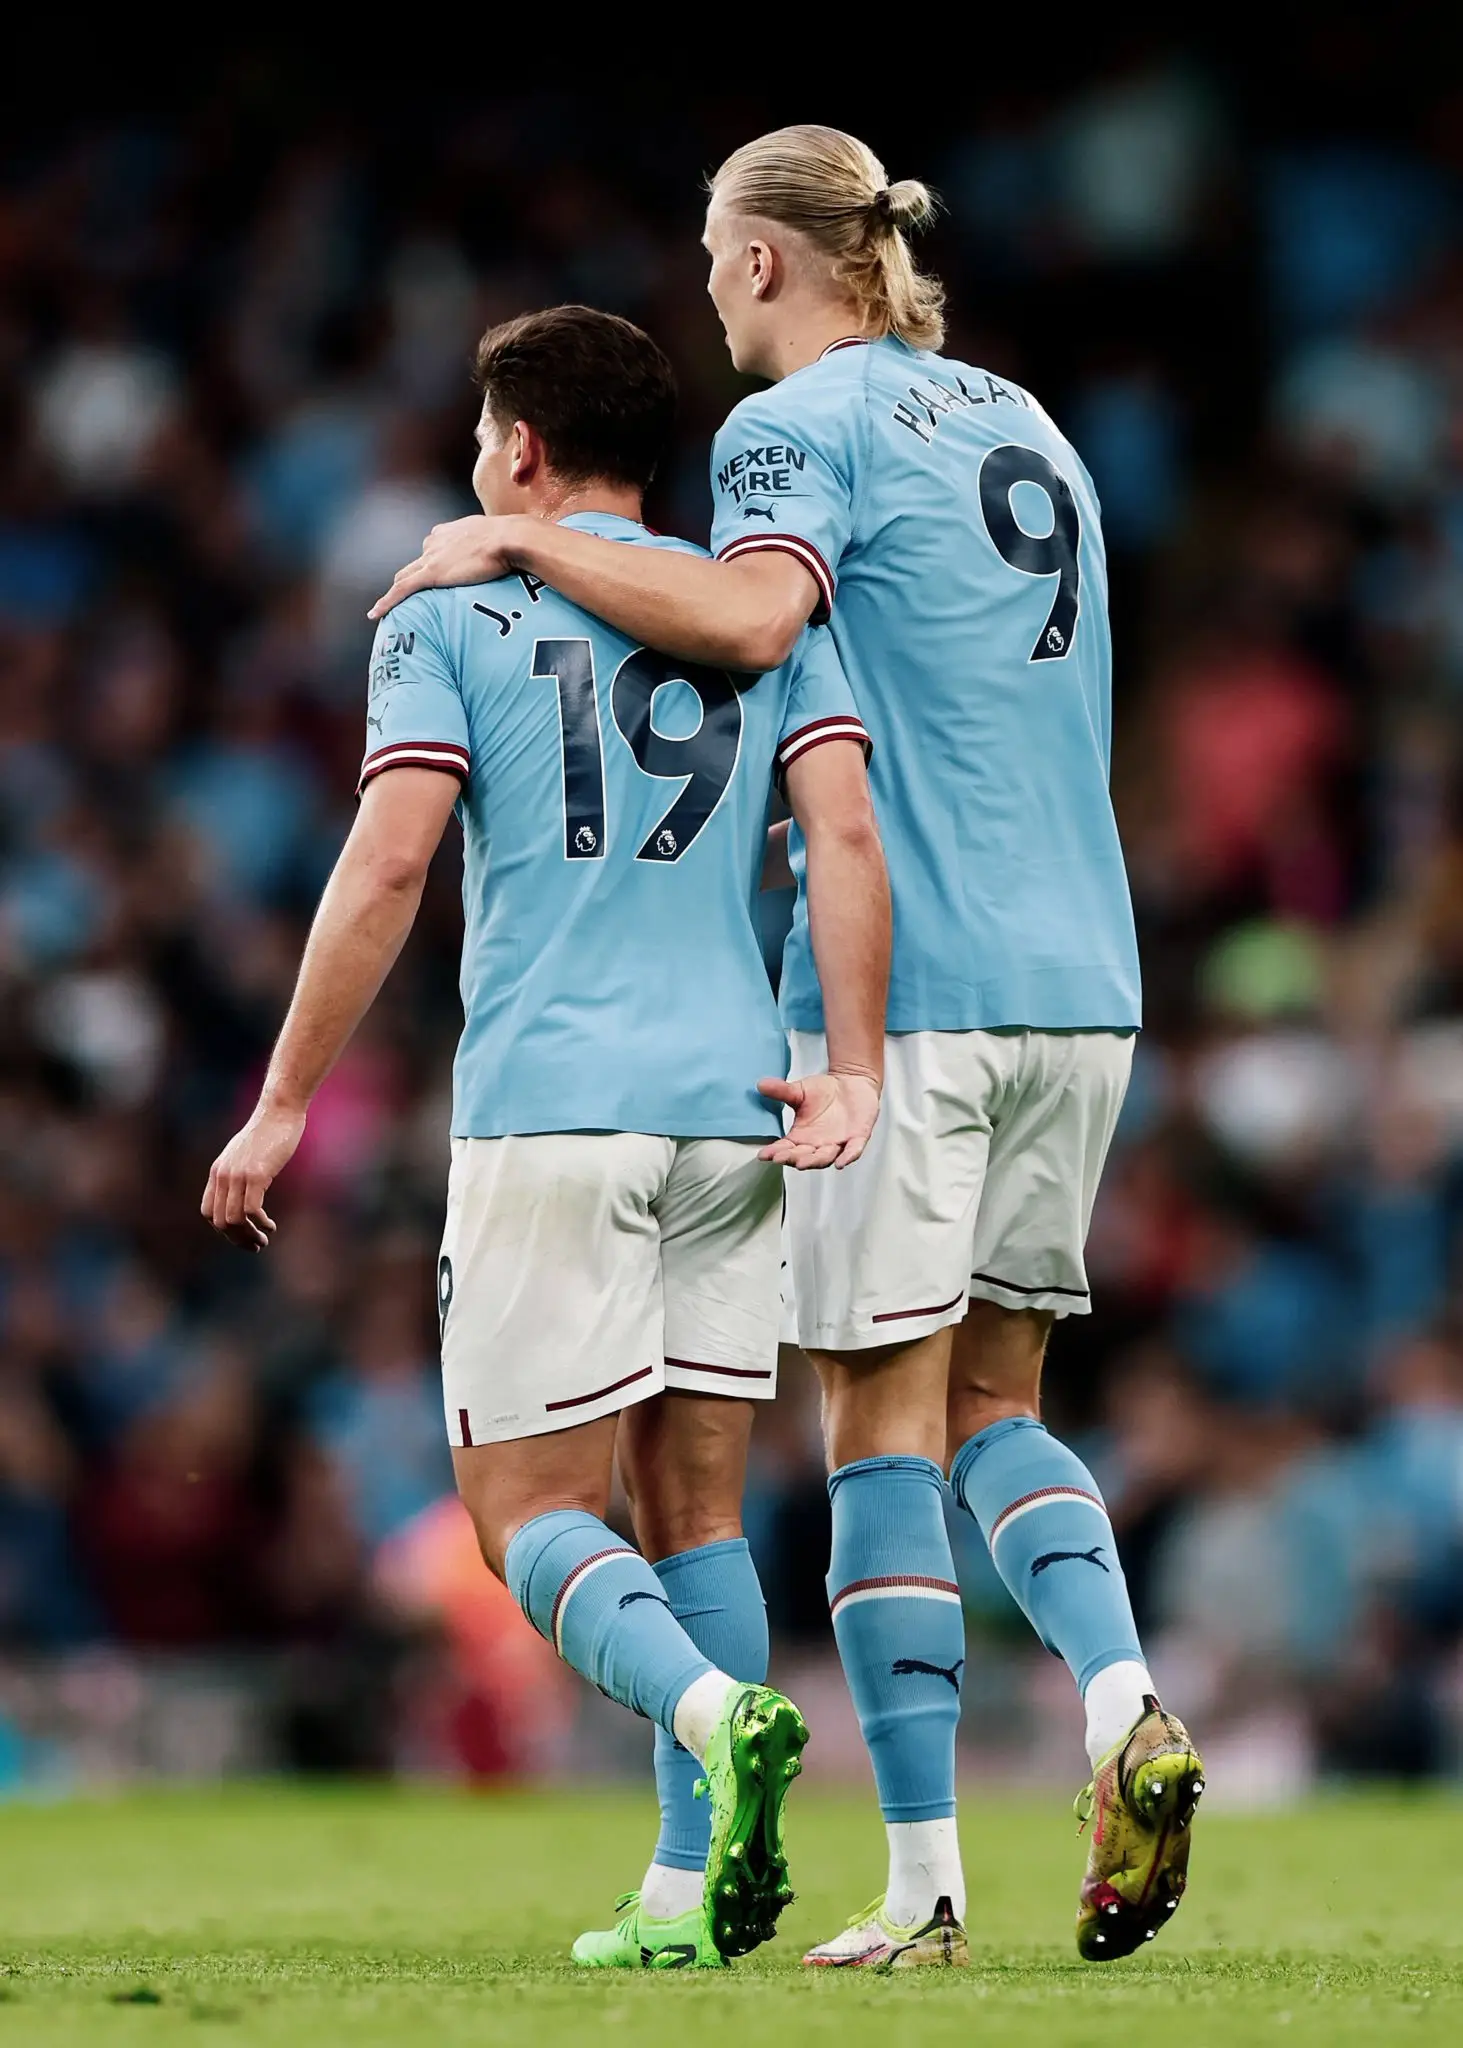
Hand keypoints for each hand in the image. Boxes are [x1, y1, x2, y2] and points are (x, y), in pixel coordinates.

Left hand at [201, 1100, 306, 1250]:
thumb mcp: (245, 1155)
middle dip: (237, 1239)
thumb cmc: (268, 1132)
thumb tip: (243, 1192)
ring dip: (249, 1236)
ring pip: (234, 1220)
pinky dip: (260, 1224)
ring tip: (263, 1240)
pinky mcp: (257, 1175)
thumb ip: (238, 1172)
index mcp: (218, 1172)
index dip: (223, 1230)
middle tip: (255, 1246)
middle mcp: (223, 1175)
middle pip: (220, 1221)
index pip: (208, 1212)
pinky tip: (270, 1226)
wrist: (279, 1112)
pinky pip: (252, 1210)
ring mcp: (238, 1175)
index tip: (242, 1235)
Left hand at [367, 515, 526, 618]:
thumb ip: (490, 545)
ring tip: (388, 608)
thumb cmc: (511, 538)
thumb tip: (505, 551)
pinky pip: (401, 591)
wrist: (509, 539)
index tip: (433, 577)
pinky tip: (375, 615)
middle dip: (409, 578)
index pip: (431, 550)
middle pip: (414, 564)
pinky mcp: (431, 574)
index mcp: (448, 532)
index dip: (429, 564)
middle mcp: (434, 542)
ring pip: (404, 577)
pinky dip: (386, 603)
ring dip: (396, 592)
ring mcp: (431, 558)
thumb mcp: (497, 537)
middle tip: (408, 596)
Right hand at [757, 1070, 880, 1170]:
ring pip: (825, 1158)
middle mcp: (818, 1145)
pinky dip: (847, 1157)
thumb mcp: (800, 1090)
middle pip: (803, 1157)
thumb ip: (782, 1091)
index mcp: (801, 1137)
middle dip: (792, 1158)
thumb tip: (761, 1084)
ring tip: (802, 1163)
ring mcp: (838, 1143)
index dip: (775, 1152)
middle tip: (781, 1158)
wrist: (851, 1082)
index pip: (786, 1148)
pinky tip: (841, 1163)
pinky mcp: (857, 1138)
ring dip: (814, 1161)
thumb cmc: (824, 1091)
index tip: (764, 1155)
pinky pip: (852, 1150)